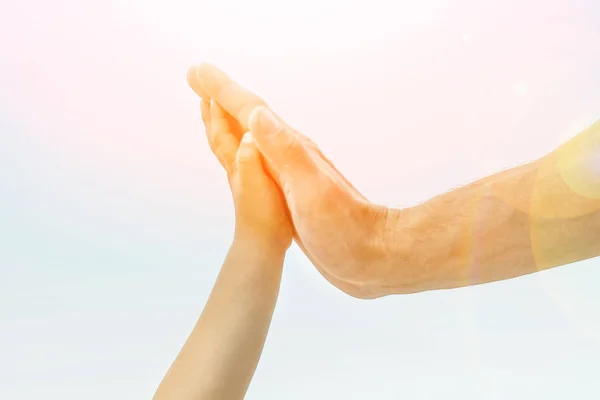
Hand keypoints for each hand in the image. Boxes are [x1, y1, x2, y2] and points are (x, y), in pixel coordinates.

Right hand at [189, 64, 389, 297]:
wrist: (371, 255)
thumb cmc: (344, 227)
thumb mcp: (312, 188)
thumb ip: (286, 151)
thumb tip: (257, 114)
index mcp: (289, 151)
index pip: (250, 113)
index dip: (221, 91)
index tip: (196, 71)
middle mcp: (289, 157)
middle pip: (249, 119)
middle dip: (221, 97)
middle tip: (197, 77)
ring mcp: (291, 175)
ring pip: (253, 140)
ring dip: (231, 121)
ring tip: (213, 107)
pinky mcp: (293, 194)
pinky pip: (259, 163)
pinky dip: (244, 150)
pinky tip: (245, 151)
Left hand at [201, 99, 292, 252]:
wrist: (263, 245)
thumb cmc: (264, 217)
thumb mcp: (258, 186)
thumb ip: (251, 160)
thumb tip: (248, 134)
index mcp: (236, 163)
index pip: (222, 130)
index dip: (216, 108)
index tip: (209, 84)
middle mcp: (235, 167)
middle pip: (218, 134)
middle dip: (211, 111)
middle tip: (203, 90)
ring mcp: (243, 177)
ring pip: (227, 145)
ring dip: (221, 125)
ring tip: (217, 110)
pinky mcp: (253, 185)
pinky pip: (241, 155)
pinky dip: (238, 141)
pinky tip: (245, 143)